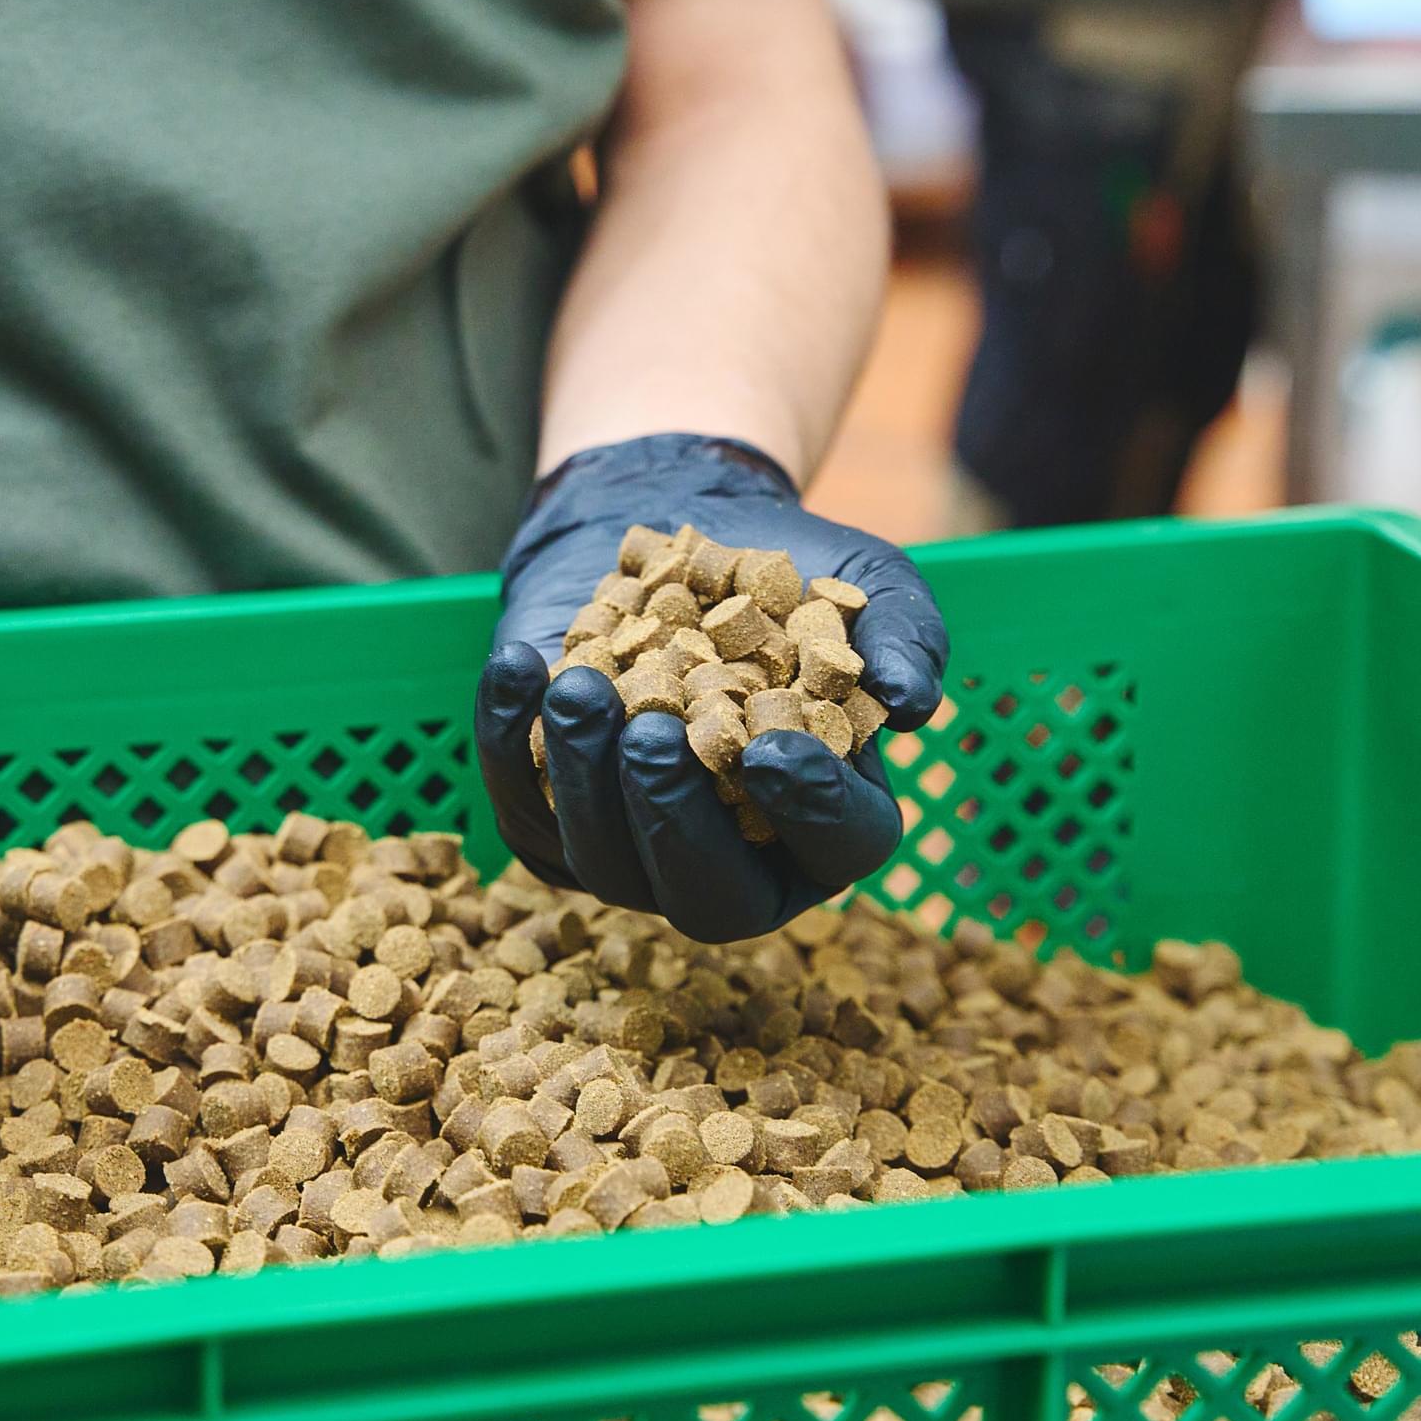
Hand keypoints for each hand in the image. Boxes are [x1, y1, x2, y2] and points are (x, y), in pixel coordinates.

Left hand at [475, 435, 949, 942]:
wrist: (671, 525)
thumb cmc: (784, 568)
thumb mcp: (866, 582)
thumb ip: (904, 635)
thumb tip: (911, 703)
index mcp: (828, 822)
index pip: (835, 846)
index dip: (809, 811)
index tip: (772, 747)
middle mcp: (733, 858)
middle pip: (708, 894)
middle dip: (674, 819)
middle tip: (654, 735)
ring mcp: (630, 851)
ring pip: (600, 858)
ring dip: (584, 777)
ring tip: (578, 686)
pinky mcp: (545, 813)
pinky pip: (518, 800)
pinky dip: (509, 737)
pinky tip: (520, 666)